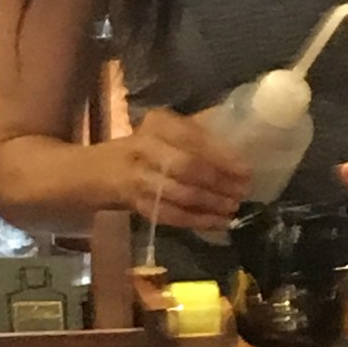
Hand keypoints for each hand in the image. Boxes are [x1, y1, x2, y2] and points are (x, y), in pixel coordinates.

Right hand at [117, 107, 250, 232]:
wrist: (101, 171)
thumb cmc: (146, 146)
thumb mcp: (167, 130)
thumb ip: (199, 133)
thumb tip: (243, 141)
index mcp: (158, 123)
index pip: (193, 138)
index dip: (222, 155)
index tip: (246, 169)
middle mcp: (145, 147)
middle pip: (187, 167)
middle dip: (220, 181)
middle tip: (244, 190)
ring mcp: (138, 178)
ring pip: (181, 194)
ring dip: (212, 203)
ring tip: (234, 207)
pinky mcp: (138, 205)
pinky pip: (173, 216)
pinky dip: (199, 221)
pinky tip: (219, 223)